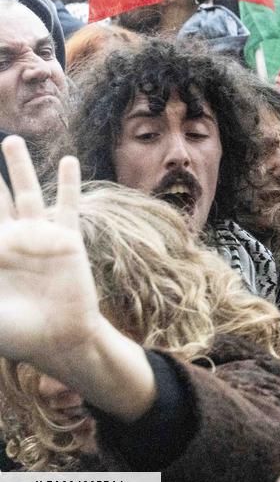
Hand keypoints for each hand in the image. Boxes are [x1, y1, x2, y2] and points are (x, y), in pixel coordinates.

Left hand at [0, 137, 155, 422]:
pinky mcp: (68, 240)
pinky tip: (67, 160)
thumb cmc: (17, 332)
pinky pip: (68, 206)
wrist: (59, 341)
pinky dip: (68, 183)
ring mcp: (40, 237)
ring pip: (27, 193)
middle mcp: (12, 239)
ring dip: (18, 167)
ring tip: (10, 141)